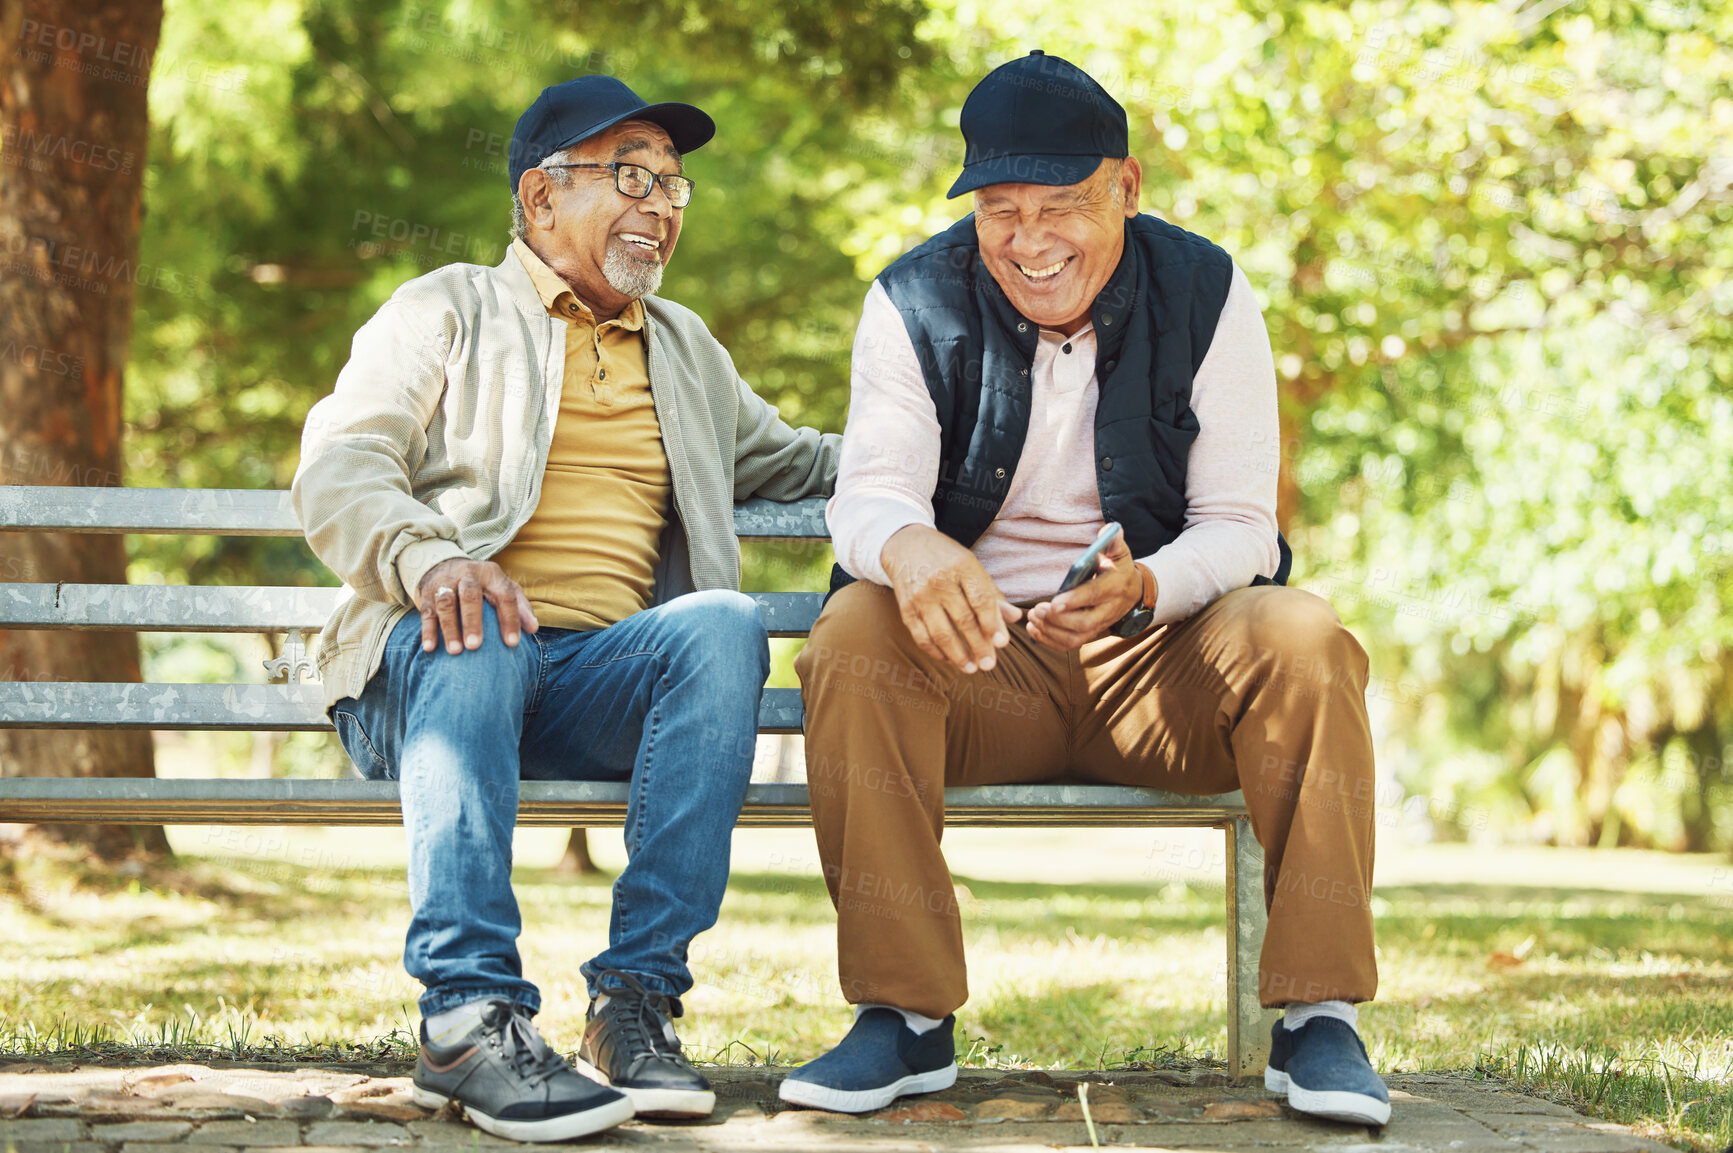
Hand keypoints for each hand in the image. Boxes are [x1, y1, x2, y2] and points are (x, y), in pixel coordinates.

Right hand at [414, 558, 538, 654]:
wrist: (443, 564)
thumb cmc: (482, 584)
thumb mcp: (503, 586)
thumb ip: (520, 606)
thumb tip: (533, 628)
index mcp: (491, 574)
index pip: (504, 595)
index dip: (510, 619)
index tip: (512, 643)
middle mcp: (467, 575)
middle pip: (470, 595)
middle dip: (473, 621)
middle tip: (476, 646)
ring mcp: (445, 583)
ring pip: (446, 603)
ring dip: (450, 628)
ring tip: (456, 651)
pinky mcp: (427, 595)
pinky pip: (427, 612)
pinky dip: (428, 630)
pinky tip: (430, 648)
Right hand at [880, 525, 1021, 673]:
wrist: (906, 545)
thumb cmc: (947, 559)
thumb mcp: (972, 568)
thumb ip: (993, 594)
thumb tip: (1016, 617)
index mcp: (962, 566)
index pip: (981, 600)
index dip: (992, 624)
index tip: (1001, 644)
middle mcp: (939, 580)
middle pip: (963, 620)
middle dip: (978, 646)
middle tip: (989, 665)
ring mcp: (920, 595)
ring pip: (941, 633)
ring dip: (958, 655)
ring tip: (971, 668)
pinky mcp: (906, 608)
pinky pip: (922, 636)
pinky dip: (936, 651)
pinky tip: (949, 659)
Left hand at [1026, 531, 1145, 650]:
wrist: (1133, 593)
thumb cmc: (1118, 569)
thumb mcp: (1119, 553)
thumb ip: (1113, 542)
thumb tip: (1106, 530)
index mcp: (1114, 587)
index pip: (1094, 596)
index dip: (1074, 601)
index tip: (1054, 602)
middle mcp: (1108, 611)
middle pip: (1083, 624)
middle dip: (1057, 620)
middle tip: (1036, 609)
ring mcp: (1099, 626)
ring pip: (1075, 638)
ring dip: (1050, 631)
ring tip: (1032, 618)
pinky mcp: (1089, 634)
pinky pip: (1069, 645)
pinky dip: (1050, 641)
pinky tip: (1034, 629)